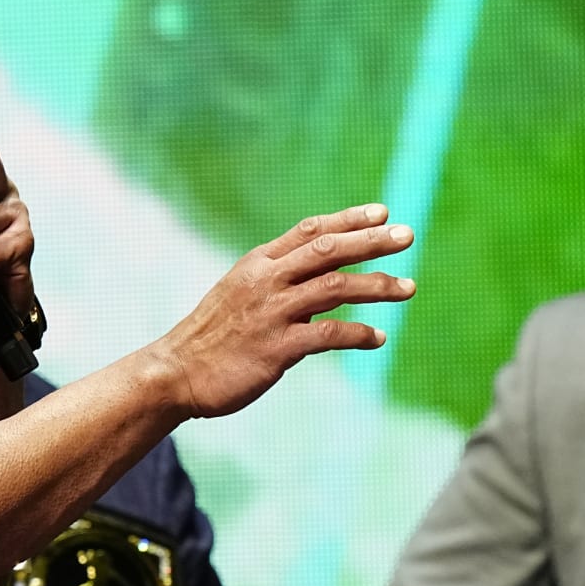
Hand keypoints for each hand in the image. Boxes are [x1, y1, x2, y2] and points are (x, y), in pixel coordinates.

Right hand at [154, 204, 415, 418]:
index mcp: (258, 263)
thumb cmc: (213, 336)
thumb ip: (279, 280)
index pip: (309, 230)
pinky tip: (378, 339)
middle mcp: (266, 281)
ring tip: (408, 288)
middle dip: (371, 242)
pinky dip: (358, 334)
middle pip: (328, 251)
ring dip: (376, 286)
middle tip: (408, 236)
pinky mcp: (275, 348)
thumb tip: (325, 279)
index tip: (383, 213)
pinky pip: (327, 335)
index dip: (348, 220)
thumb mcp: (240, 293)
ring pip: (335, 288)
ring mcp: (271, 313)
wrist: (175, 372)